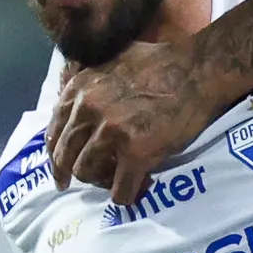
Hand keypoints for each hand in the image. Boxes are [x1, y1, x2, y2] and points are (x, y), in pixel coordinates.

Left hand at [48, 38, 234, 206]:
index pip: (54, 131)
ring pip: (88, 174)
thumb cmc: (160, 61)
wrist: (197, 71)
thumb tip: (70, 82)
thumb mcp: (111, 57)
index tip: (59, 167)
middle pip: (67, 157)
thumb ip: (87, 75)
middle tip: (72, 186)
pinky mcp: (136, 153)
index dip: (55, 154)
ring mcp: (112, 133)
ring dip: (100, 182)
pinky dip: (125, 196)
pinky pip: (120, 190)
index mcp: (80, 89)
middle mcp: (89, 110)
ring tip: (114, 180)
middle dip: (69, 174)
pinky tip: (134, 191)